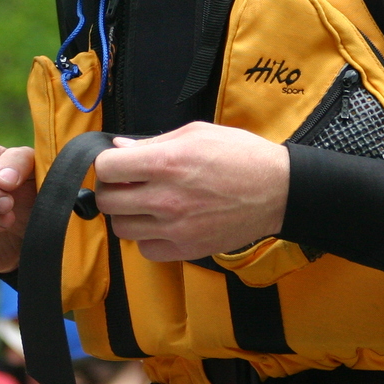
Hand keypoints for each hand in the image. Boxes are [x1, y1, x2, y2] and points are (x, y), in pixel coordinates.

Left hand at [94, 122, 288, 261]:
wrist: (278, 190)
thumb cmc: (240, 155)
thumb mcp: (195, 133)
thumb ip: (152, 142)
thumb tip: (119, 147)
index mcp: (165, 162)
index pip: (106, 167)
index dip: (107, 164)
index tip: (118, 165)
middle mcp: (165, 198)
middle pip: (106, 201)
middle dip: (111, 189)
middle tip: (126, 184)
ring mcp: (175, 228)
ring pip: (122, 228)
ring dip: (127, 214)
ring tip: (145, 204)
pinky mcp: (187, 249)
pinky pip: (145, 250)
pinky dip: (147, 238)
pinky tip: (161, 223)